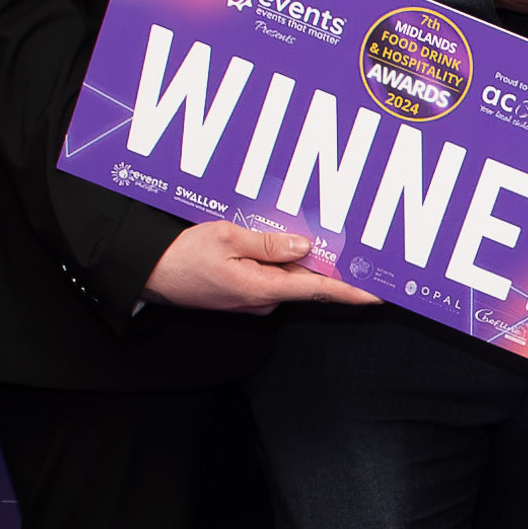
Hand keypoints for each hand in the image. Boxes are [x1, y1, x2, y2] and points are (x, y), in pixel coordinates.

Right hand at [148, 218, 376, 315]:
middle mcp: (262, 300)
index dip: (351, 291)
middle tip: (346, 238)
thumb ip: (269, 243)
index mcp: (262, 288)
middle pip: (306, 278)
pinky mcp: (244, 294)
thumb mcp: (226, 236)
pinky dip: (279, 258)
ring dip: (298, 255)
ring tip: (303, 228)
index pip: (318, 290)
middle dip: (324, 259)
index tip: (378, 293)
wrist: (149, 273)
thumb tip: (305, 246)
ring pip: (288, 275)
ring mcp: (253, 300)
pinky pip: (271, 275)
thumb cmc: (182, 256)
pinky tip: (275, 238)